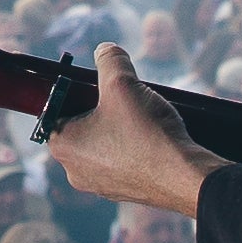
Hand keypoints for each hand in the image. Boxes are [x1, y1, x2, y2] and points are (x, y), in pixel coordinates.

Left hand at [50, 47, 210, 217]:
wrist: (184, 177)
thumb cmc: (146, 133)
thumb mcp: (122, 82)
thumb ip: (109, 59)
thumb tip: (106, 50)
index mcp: (62, 146)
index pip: (57, 108)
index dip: (76, 89)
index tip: (96, 83)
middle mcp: (74, 170)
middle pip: (82, 124)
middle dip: (102, 107)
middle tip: (123, 97)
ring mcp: (100, 185)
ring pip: (104, 143)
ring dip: (120, 126)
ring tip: (143, 116)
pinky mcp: (124, 192)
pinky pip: (123, 161)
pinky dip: (135, 147)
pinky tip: (153, 137)